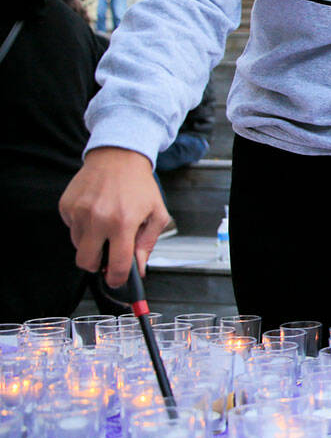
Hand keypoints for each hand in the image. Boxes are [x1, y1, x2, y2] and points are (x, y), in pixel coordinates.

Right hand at [59, 147, 169, 286]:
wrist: (118, 157)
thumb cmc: (140, 185)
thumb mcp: (156, 213)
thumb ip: (148, 243)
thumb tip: (139, 268)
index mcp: (123, 223)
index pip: (116, 265)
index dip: (116, 278)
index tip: (116, 280)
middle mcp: (98, 219)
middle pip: (86, 263)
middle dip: (97, 265)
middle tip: (107, 255)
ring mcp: (79, 212)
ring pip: (78, 246)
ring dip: (91, 243)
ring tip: (106, 225)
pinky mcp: (66, 206)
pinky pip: (71, 229)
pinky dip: (82, 227)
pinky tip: (95, 212)